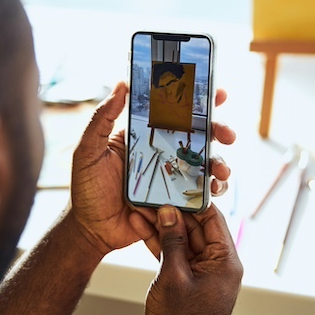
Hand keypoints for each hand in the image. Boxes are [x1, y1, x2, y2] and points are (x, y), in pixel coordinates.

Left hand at [70, 82, 235, 255]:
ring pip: (205, 163)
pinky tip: (214, 191)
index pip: (174, 111)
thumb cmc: (86, 188)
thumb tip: (121, 84)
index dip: (198, 100)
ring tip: (221, 171)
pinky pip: (201, 192)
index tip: (218, 93)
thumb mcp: (89, 150)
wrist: (91, 229)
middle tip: (228, 135)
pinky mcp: (176, 200)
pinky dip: (213, 190)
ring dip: (220, 163)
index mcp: (144, 135)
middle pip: (198, 135)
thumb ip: (102, 119)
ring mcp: (171, 176)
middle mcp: (162, 152)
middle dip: (219, 131)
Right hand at [144, 205, 242, 314]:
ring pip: (184, 241)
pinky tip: (143, 230)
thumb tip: (169, 212)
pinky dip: (162, 245)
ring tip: (141, 209)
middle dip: (173, 212)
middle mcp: (219, 266)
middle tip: (152, 195)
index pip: (213, 219)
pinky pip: (177, 256)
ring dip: (164, 227)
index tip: (175, 185)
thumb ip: (172, 240)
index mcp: (226, 262)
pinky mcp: (189, 282)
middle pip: (197, 228)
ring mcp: (204, 274)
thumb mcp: (172, 275)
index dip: (193, 200)